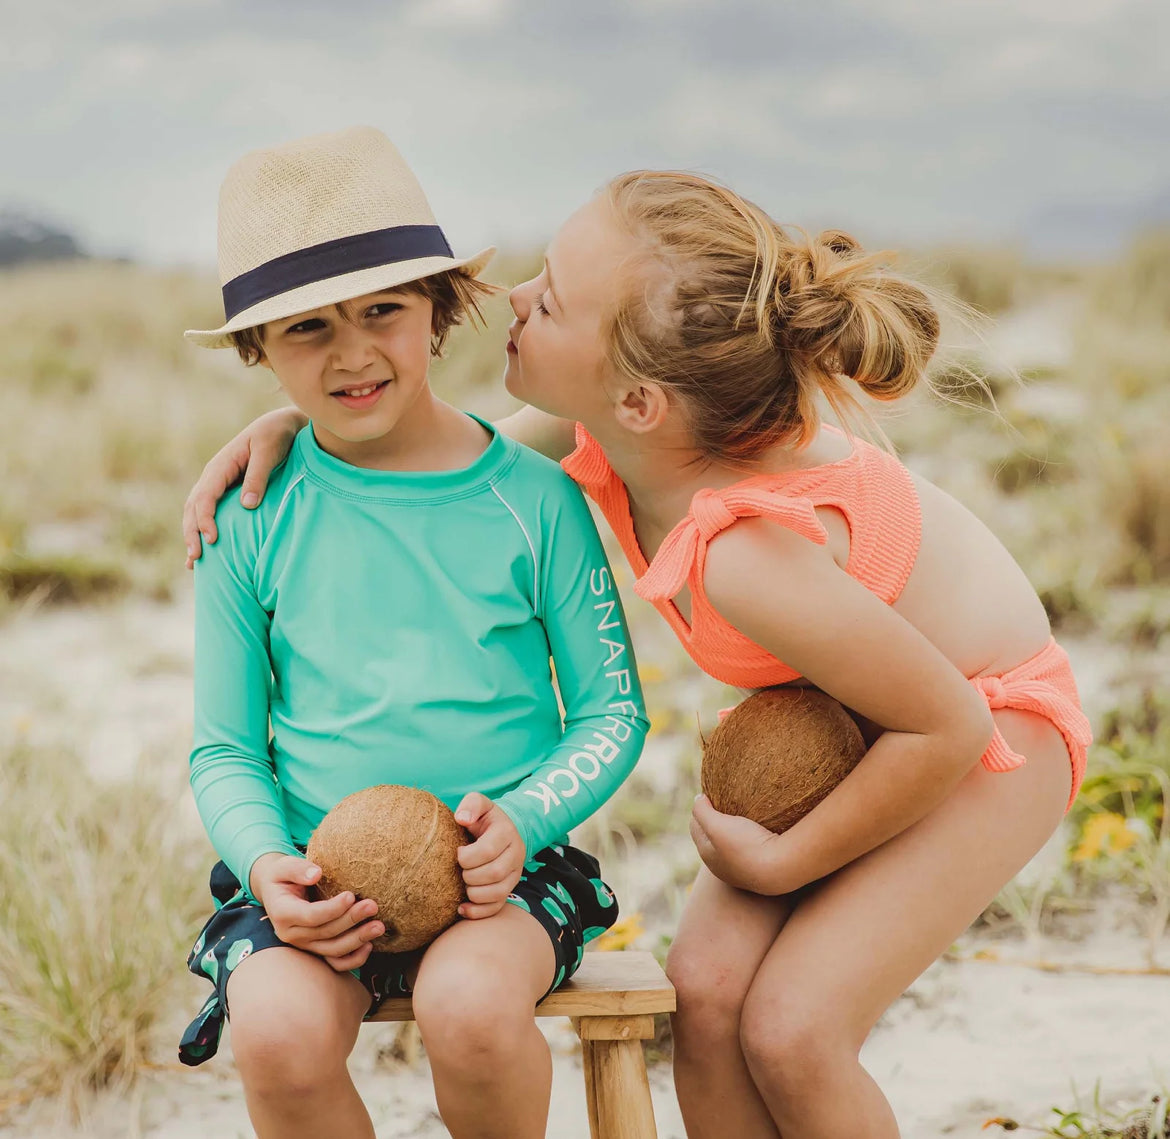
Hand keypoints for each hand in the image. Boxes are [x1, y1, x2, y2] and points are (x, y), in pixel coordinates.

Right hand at [182, 407, 306, 568]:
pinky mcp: (227, 491)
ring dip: (193, 535)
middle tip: (196, 560)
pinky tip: (206, 550)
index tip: (212, 540)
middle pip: (193, 508)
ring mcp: (218, 484)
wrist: (282, 425)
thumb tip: (247, 506)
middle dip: (192, 534)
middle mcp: (214, 476)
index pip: (205, 497)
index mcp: (220, 466)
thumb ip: (258, 476)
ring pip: (196, 512)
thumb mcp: (269, 451)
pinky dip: (203, 530)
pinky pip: (209, 512)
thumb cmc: (277, 436)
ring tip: (193, 563)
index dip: (205, 520)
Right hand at [249, 852, 384, 971]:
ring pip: (332, 950)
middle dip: (351, 920)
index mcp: (283, 913)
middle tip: (372, 906)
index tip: (350, 895)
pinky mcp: (315, 949)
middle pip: (326, 933)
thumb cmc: (283, 875)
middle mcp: (292, 934)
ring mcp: (304, 945)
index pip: (311, 916)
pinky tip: (369, 946)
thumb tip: (316, 874)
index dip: (332, 909)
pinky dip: (353, 959)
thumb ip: (298, 869)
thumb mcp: (284, 866)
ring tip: (379, 926)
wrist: (276, 891)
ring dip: (357, 940)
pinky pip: (335, 962)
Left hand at [454, 793, 525, 919]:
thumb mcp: (479, 803)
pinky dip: (478, 912)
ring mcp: (514, 874)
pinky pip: (497, 907)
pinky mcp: (509, 889)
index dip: (467, 856)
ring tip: (463, 883)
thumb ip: (471, 804)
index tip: (457, 852)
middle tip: (459, 869)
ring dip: (474, 893)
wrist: (501, 830)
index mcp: (506, 832)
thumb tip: (461, 818)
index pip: (488, 850)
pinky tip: (462, 907)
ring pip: (498, 893)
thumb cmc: (483, 818)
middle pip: (494, 873)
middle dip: (470, 875)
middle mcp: (516, 854)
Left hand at [689, 795, 794, 895]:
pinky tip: (757, 829)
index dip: (701, 809)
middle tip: (726, 802)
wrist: (781, 868)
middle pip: (712, 835)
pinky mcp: (759, 868)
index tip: (712, 795)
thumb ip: (701, 812)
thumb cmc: (746, 845)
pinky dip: (748, 837)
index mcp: (707, 854)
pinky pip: (748, 848)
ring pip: (731, 843)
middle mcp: (721, 865)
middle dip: (715, 819)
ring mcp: (740, 869)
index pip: (696, 826)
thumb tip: (697, 799)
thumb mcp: (717, 826)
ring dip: (733, 829)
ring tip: (742, 814)